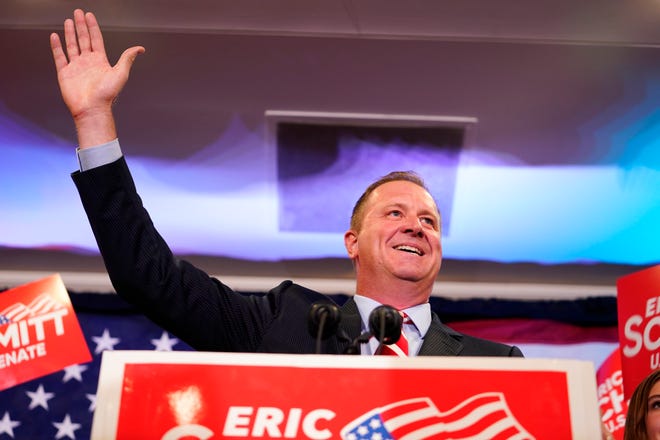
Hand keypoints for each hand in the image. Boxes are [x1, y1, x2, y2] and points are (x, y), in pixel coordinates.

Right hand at [50, 9, 143, 146]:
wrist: (92, 108)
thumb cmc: (107, 94)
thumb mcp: (120, 73)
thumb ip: (127, 59)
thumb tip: (140, 48)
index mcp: (100, 61)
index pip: (96, 39)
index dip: (93, 27)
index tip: (89, 15)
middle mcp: (88, 62)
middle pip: (83, 39)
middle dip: (81, 25)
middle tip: (78, 12)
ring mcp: (76, 67)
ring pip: (72, 45)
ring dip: (70, 33)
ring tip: (68, 21)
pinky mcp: (64, 73)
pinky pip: (59, 56)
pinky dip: (57, 46)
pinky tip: (55, 36)